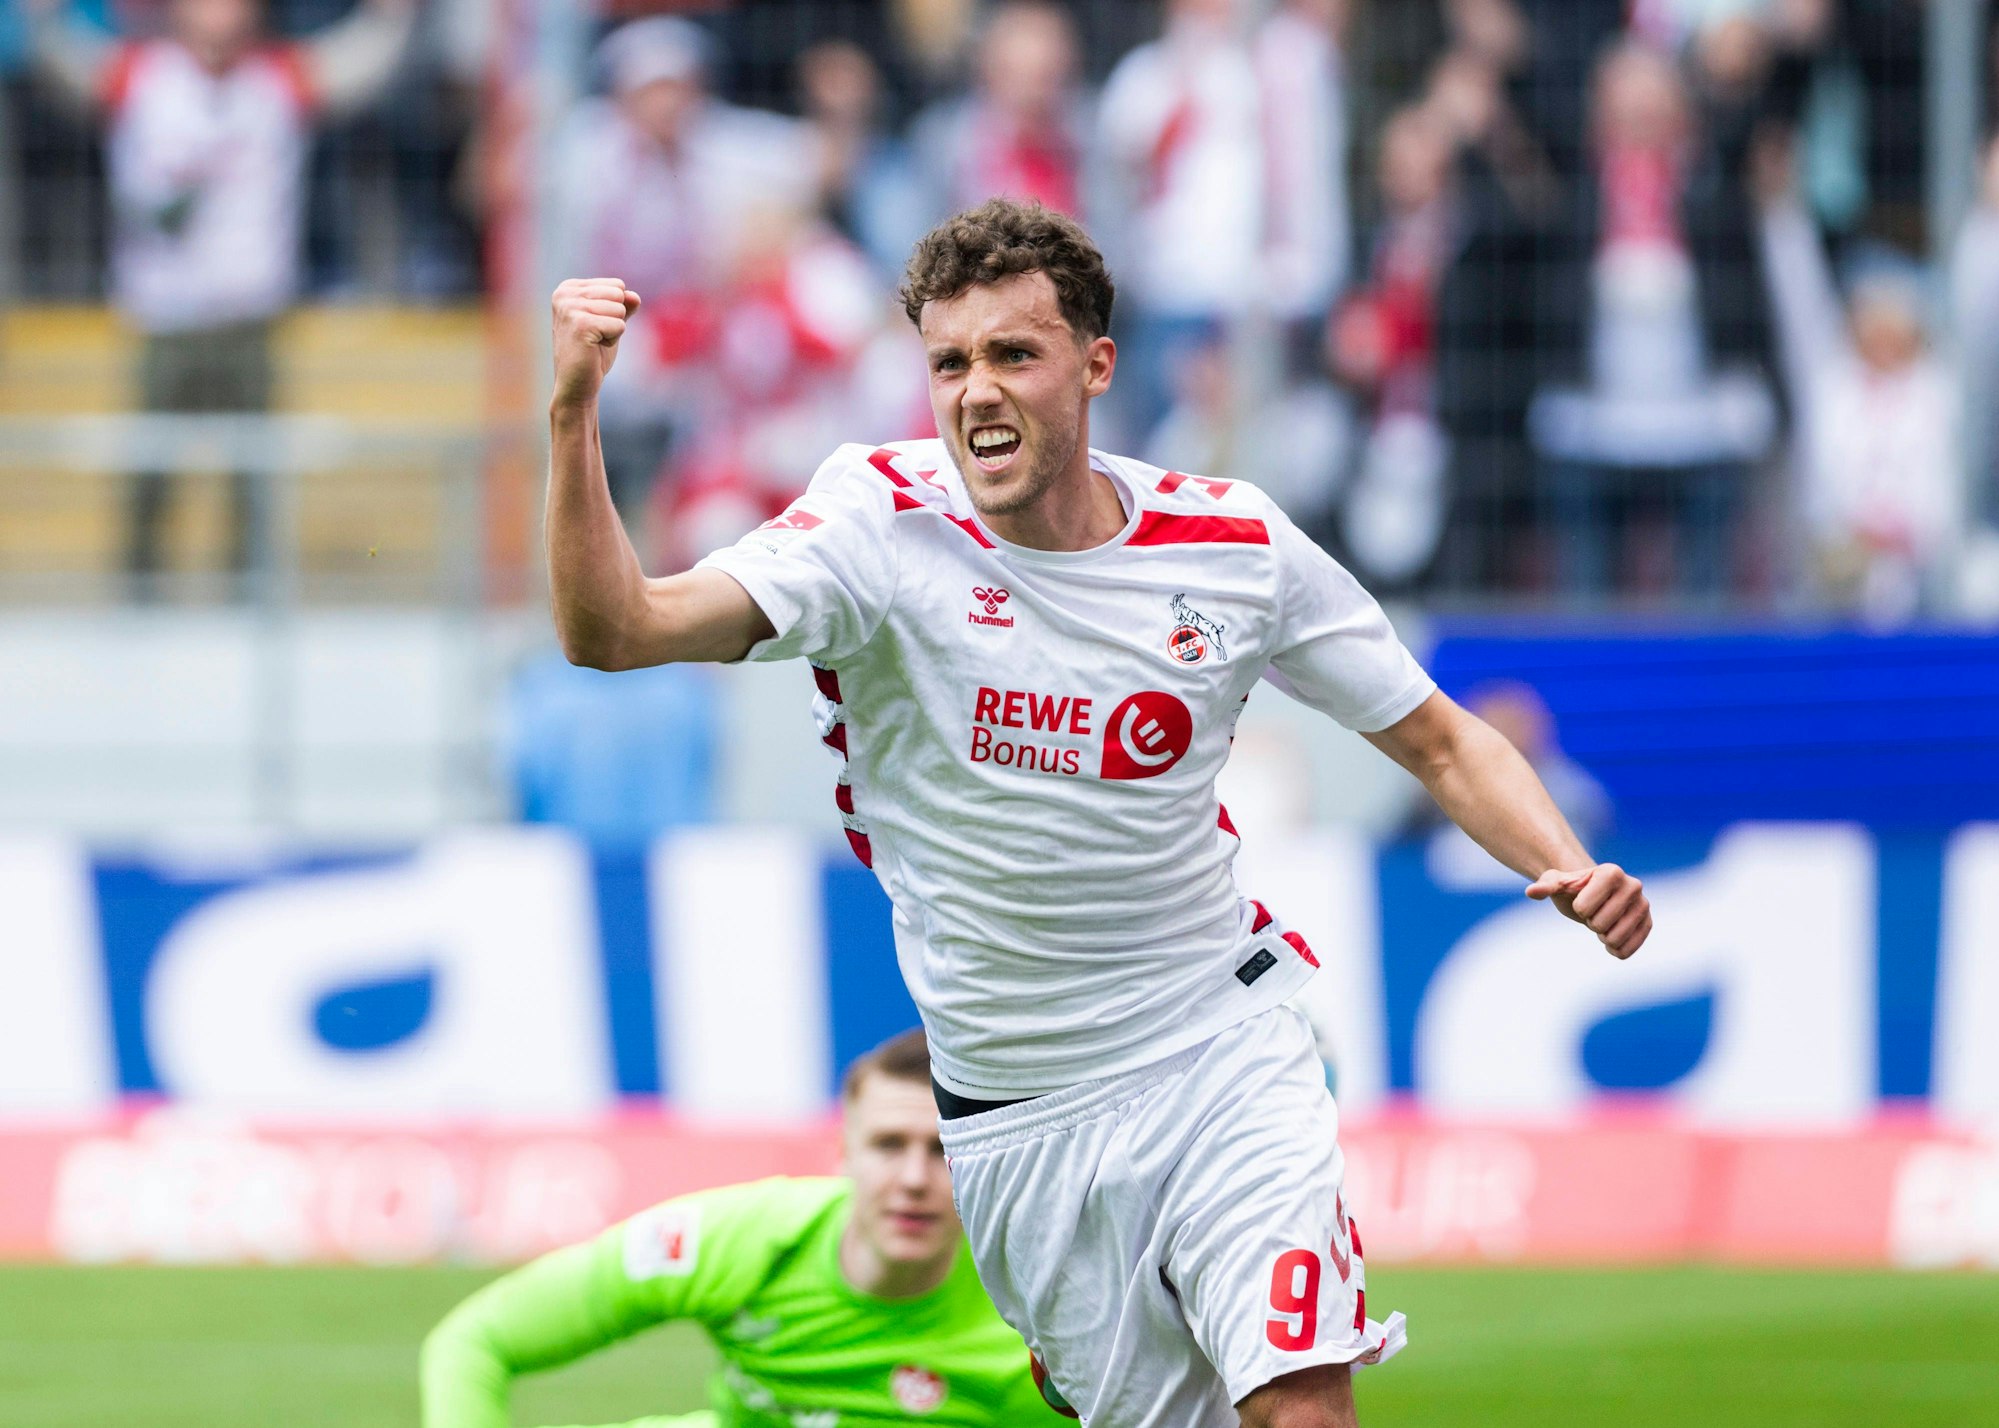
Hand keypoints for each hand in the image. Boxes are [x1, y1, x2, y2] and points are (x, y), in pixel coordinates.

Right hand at [550, 278, 640, 410]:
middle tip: (596, 336)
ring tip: (594, 341)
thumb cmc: (592, 352)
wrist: (577, 383)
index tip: (595, 326)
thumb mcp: (609, 322)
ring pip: (620, 309)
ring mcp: (571, 308)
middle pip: (619, 294)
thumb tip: (635, 296)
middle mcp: (565, 294)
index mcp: (569, 288)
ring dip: (613, 330)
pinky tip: (594, 348)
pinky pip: (619, 325)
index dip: (614, 309)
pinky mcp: (581, 324)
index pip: (616, 285)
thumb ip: (623, 305)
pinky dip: (613, 340)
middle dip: (615, 318)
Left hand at [1525, 864, 1649, 958]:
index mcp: (1611, 872)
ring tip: (1603, 923)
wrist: (1593, 896)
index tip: (1583, 900)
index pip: (1583, 907)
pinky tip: (1612, 938)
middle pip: (1599, 924)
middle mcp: (1634, 885)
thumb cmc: (1573, 889)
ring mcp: (1644, 906)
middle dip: (1591, 923)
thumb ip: (1545, 886)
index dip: (1579, 908)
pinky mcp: (1648, 924)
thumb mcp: (1557, 883)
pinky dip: (1615, 950)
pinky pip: (1628, 950)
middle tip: (1594, 913)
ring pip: (1615, 939)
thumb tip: (1531, 892)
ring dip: (1602, 937)